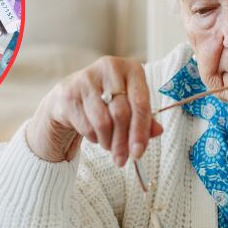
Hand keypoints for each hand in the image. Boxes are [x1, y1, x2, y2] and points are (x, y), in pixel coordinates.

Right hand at [26, 56, 163, 164]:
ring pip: (103, 122)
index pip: (140, 103)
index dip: (141, 131)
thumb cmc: (107, 100)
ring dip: (108, 141)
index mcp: (131, 68)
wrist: (70, 95)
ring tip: (108, 144)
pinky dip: (94, 137)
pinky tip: (95, 134)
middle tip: (122, 159)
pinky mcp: (69, 93)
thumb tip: (158, 131)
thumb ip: (145, 118)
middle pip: (122, 114)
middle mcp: (109, 68)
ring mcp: (87, 78)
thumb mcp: (130, 105)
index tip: (138, 152)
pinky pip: (86, 126)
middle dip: (123, 142)